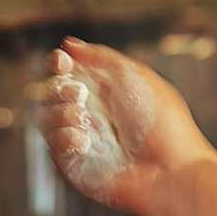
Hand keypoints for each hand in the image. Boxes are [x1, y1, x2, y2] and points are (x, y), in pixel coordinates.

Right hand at [33, 41, 215, 213]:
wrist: (170, 171)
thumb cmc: (162, 124)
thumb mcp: (135, 78)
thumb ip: (102, 58)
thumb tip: (69, 44)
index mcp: (106, 91)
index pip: (70, 72)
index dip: (60, 63)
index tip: (61, 60)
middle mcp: (92, 114)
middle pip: (52, 91)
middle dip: (59, 87)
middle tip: (79, 94)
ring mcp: (82, 140)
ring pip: (46, 116)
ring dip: (59, 111)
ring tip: (80, 116)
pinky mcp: (76, 165)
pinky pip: (52, 144)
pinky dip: (62, 136)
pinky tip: (82, 139)